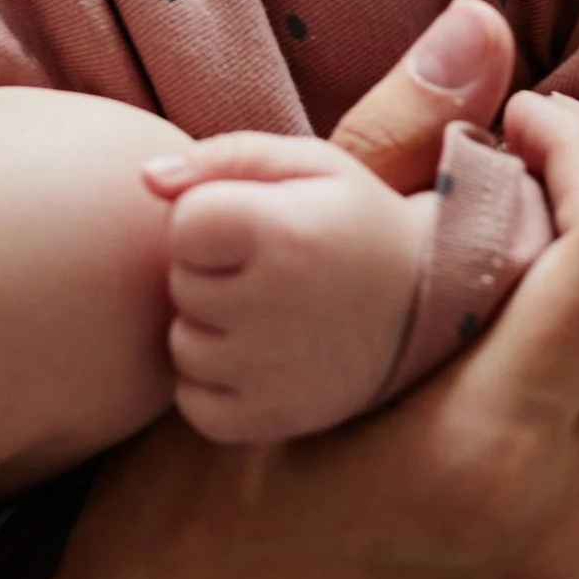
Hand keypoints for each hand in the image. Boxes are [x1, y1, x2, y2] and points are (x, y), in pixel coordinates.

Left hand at [147, 132, 431, 444]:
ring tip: (265, 313)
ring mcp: (275, 372)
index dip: (208, 218)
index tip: (252, 224)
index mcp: (285, 232)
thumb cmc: (353, 222)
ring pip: (183, 346)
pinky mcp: (276, 419)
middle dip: (210, 273)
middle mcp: (277, 306)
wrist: (432, 304)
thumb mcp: (306, 165)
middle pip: (180, 284)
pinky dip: (212, 386)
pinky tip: (256, 358)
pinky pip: (194, 405)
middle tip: (267, 270)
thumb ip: (222, 158)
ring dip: (209, 329)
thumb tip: (146, 179)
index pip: (183, 223)